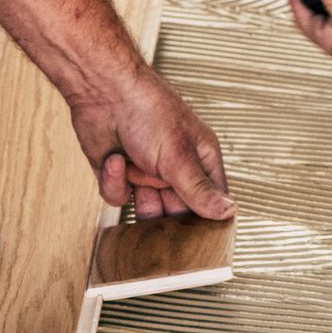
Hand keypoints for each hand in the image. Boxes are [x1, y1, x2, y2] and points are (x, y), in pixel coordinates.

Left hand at [69, 69, 234, 219]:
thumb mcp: (178, 155)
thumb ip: (199, 189)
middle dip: (167, 215)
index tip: (202, 241)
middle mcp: (176, 170)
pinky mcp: (120, 176)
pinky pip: (120, 198)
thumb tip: (229, 211)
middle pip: (178, 213)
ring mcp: (147, 174)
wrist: (103, 91)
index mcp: (201, 161)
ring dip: (139, 198)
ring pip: (146, 211)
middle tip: (162, 217)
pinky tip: (116, 159)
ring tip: (138, 176)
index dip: (208, 220)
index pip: (212, 201)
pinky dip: (115, 181)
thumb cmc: (147, 109)